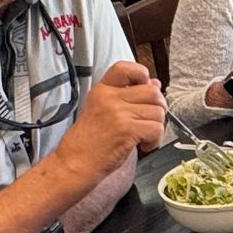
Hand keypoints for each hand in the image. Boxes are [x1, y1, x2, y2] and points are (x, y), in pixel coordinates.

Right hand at [55, 61, 166, 177]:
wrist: (74, 164)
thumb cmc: (88, 142)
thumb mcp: (103, 110)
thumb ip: (128, 96)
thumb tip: (155, 84)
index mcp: (102, 89)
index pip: (126, 67)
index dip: (142, 75)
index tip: (144, 89)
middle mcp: (110, 97)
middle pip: (152, 92)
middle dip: (158, 108)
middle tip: (148, 121)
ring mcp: (119, 113)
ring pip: (158, 112)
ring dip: (156, 127)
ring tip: (143, 137)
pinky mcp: (127, 130)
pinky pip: (157, 128)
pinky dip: (155, 140)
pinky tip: (143, 145)